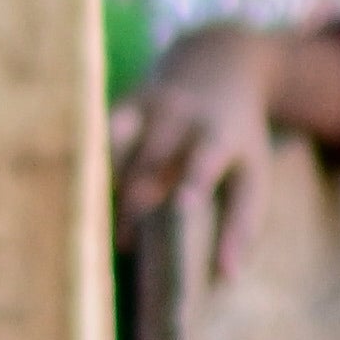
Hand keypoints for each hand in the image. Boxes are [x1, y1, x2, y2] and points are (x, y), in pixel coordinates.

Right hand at [114, 21, 339, 253]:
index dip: (192, 180)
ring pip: (118, 155)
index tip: (182, 205)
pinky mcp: (122, 102)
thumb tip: (227, 276)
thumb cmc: (239, 136)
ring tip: (102, 231)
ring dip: (108, 192)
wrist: (219, 62)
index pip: (206, 157)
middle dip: (134, 208)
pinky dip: (93, 170)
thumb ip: (244, 222)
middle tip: (125, 248)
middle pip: (149, 168)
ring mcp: (146, 105)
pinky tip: (84, 198)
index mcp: (218, 133)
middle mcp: (180, 115)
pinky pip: (99, 141)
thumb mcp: (255, 172)